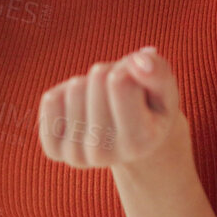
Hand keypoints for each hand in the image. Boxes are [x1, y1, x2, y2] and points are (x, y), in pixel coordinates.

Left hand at [37, 46, 184, 169]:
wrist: (132, 138)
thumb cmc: (151, 106)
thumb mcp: (165, 87)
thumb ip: (158, 71)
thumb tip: (138, 61)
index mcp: (139, 142)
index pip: (119, 80)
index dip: (129, 69)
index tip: (138, 84)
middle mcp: (105, 154)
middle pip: (97, 79)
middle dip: (109, 73)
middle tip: (120, 94)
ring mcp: (77, 155)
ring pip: (74, 88)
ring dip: (89, 83)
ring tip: (103, 102)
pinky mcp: (54, 149)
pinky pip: (51, 101)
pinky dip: (64, 91)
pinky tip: (82, 106)